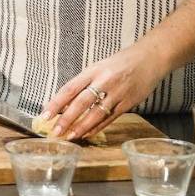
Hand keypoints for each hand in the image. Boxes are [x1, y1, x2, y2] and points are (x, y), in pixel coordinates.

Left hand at [46, 43, 166, 139]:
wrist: (150, 58)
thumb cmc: (121, 63)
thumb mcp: (99, 67)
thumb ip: (84, 83)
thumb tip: (64, 102)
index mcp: (93, 70)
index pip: (70, 88)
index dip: (56, 103)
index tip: (44, 115)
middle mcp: (104, 81)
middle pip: (81, 103)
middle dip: (66, 119)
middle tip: (55, 132)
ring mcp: (117, 93)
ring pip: (95, 114)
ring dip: (81, 127)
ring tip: (70, 137)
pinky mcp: (129, 103)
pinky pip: (110, 118)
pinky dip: (97, 127)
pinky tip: (88, 134)